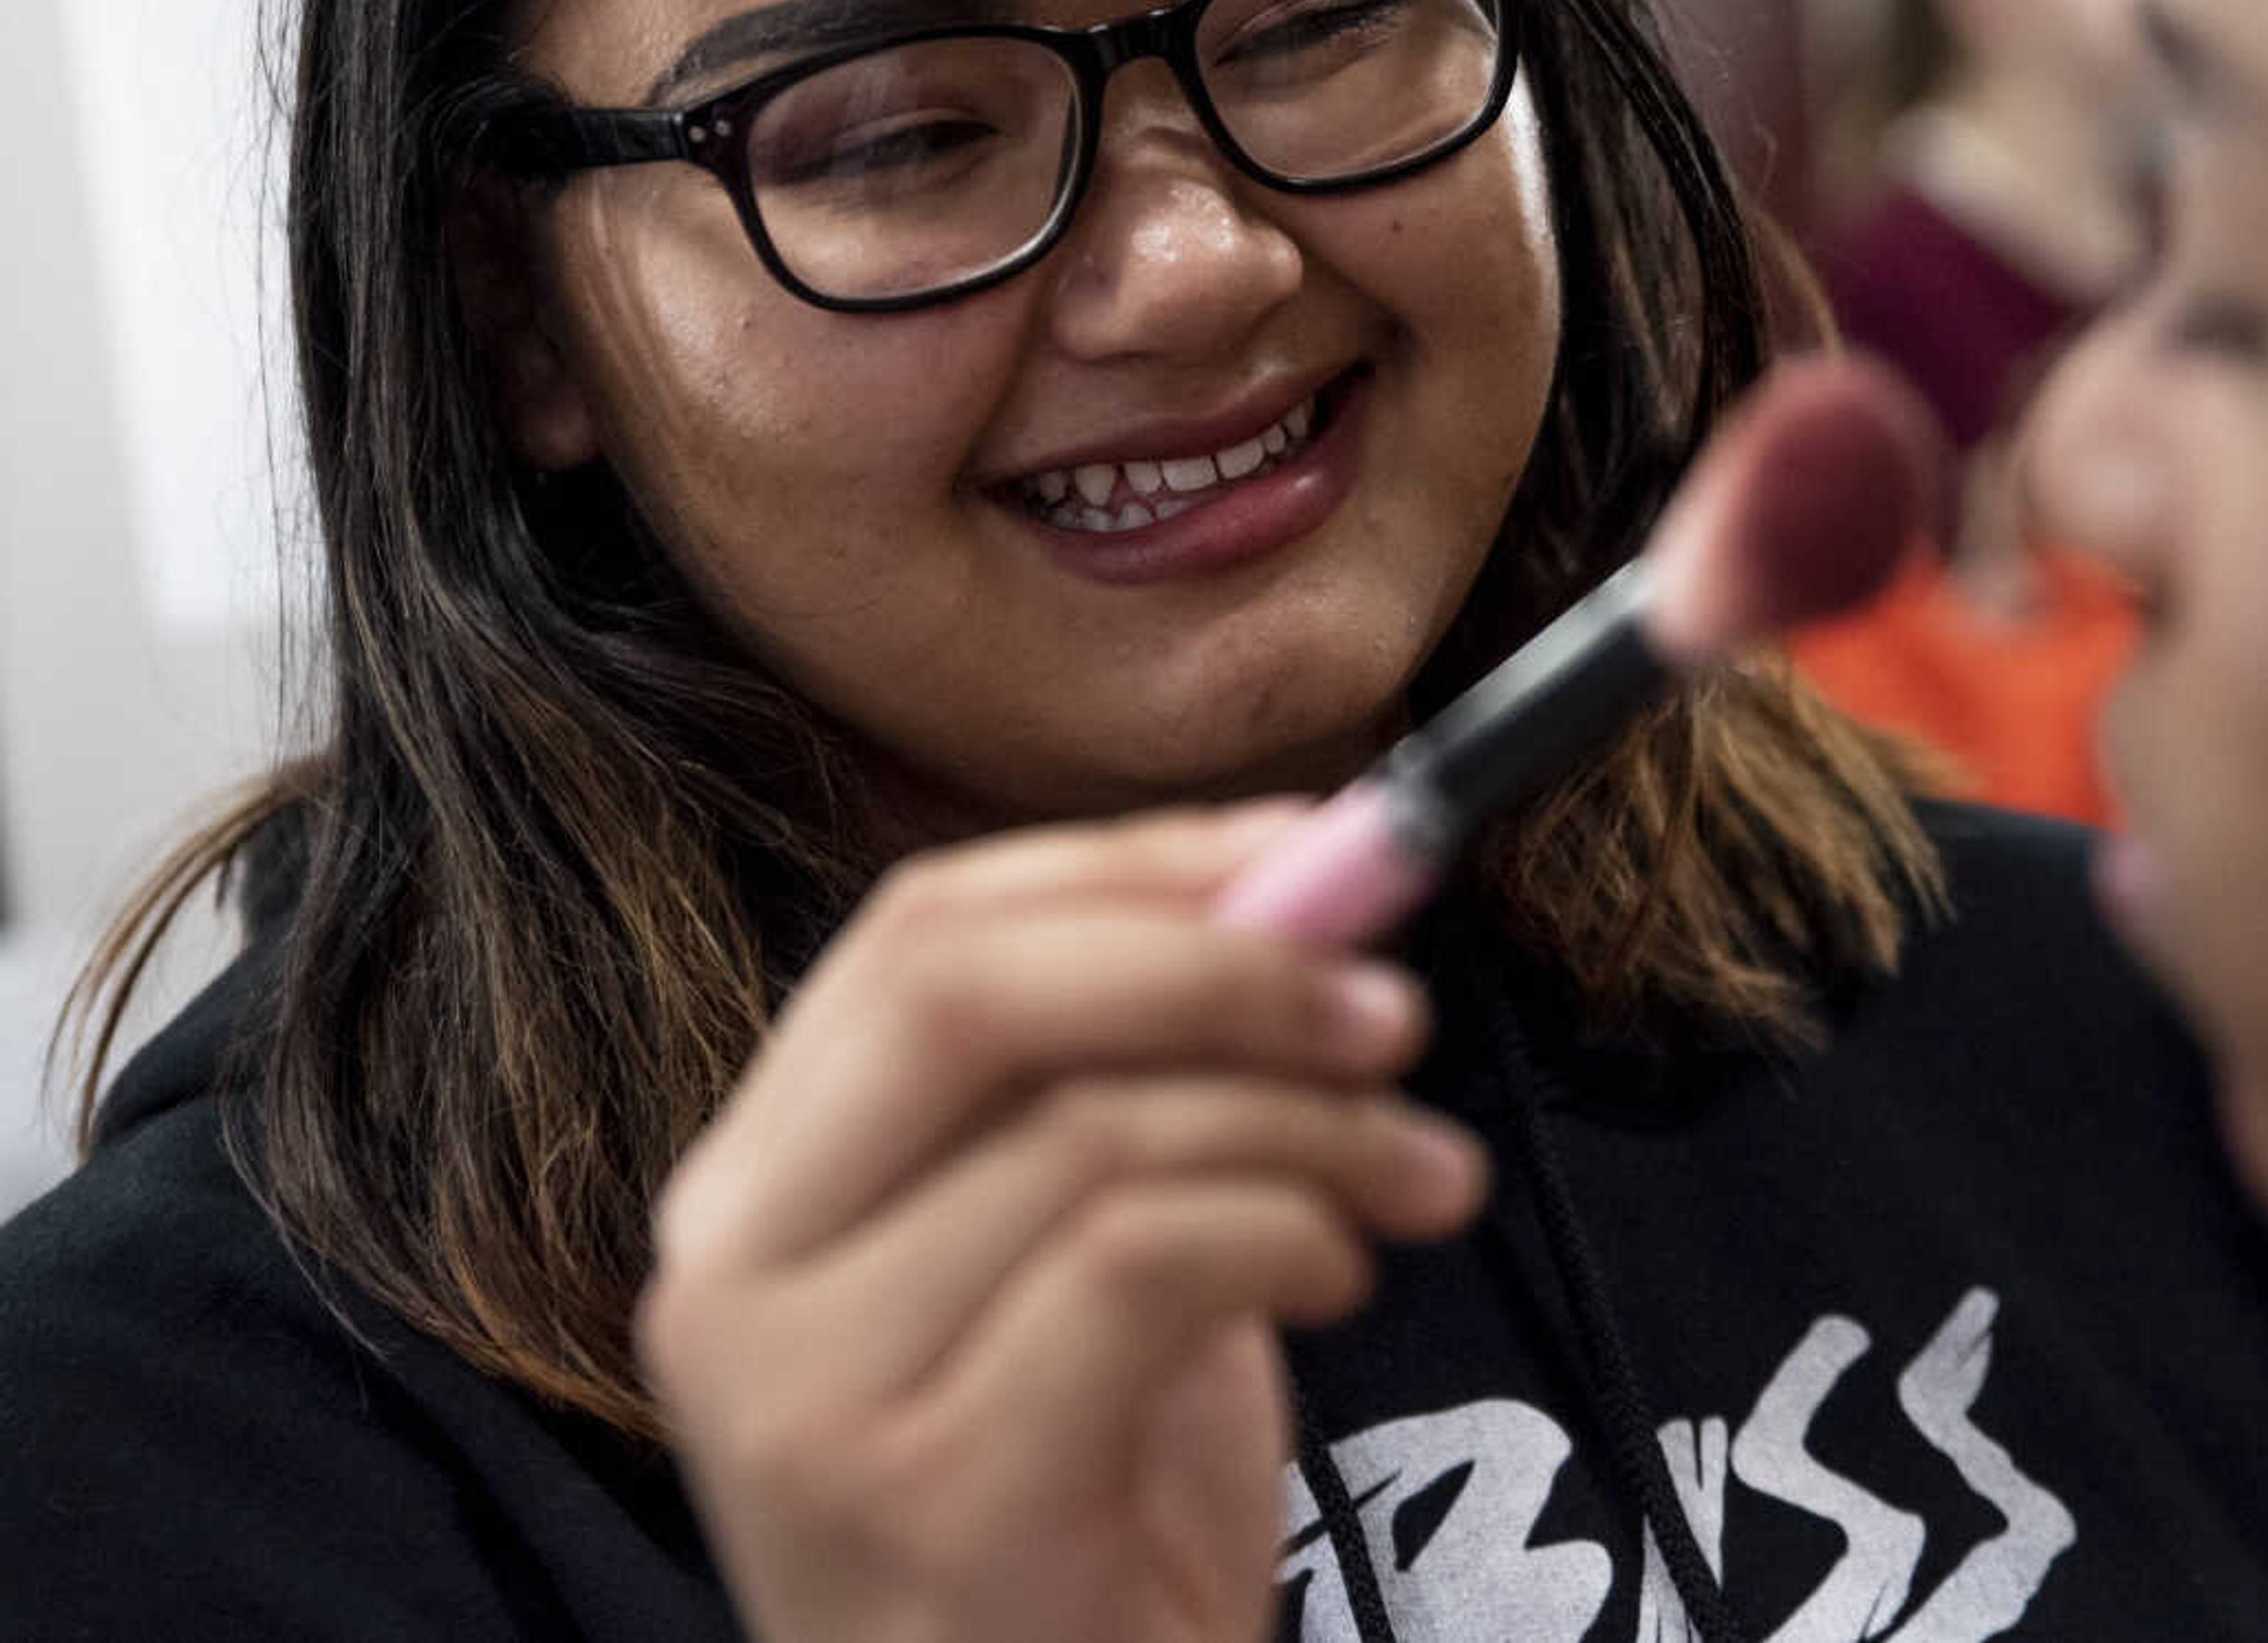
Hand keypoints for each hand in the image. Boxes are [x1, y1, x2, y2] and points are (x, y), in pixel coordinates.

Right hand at [639, 803, 1488, 1642]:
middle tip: (1391, 1006)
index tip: (1325, 848)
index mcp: (760, 1192)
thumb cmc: (1089, 1530)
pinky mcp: (927, 1498)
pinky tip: (1343, 1278)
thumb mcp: (1100, 1268)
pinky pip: (1138, 1263)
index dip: (1137, 865)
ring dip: (1312, 1126)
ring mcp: (804, 1400)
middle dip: (1219, 961)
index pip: (920, 934)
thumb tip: (1309, 877)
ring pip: (1089, 1129)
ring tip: (1422, 1180)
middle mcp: (734, 1281)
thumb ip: (1150, 1086)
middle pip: (968, 993)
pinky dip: (1288, 1233)